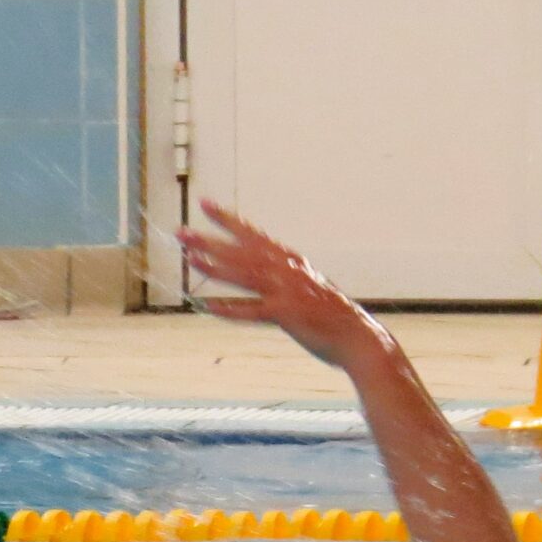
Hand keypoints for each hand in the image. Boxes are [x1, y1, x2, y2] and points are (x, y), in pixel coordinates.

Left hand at [179, 199, 390, 369]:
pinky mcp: (286, 313)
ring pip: (244, 273)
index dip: (228, 219)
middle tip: (181, 232)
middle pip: (242, 251)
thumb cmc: (333, 317)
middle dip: (210, 240)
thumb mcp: (308, 288)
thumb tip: (265, 272)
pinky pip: (250, 310)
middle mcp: (288, 270)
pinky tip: (205, 306)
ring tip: (188, 257)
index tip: (205, 204)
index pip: (254, 235)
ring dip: (214, 266)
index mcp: (291, 261)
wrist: (359, 338)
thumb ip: (285, 278)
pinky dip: (228, 308)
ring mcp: (287, 290)